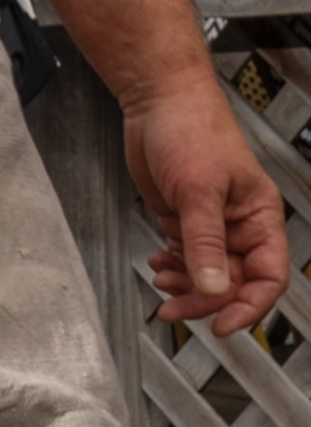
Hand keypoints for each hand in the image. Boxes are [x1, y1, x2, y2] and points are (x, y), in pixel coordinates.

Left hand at [126, 85, 290, 335]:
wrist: (156, 102)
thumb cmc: (191, 130)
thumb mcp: (198, 190)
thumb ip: (204, 242)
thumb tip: (213, 289)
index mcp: (260, 217)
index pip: (268, 276)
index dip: (249, 305)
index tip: (222, 324)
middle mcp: (239, 224)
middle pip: (232, 280)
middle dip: (205, 297)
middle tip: (173, 309)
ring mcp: (211, 222)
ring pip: (207, 271)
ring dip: (186, 283)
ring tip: (162, 283)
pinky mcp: (184, 216)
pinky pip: (186, 254)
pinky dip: (173, 265)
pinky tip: (158, 264)